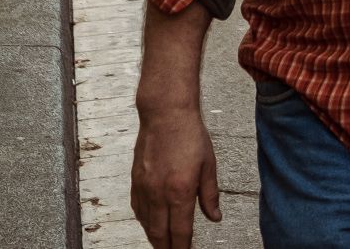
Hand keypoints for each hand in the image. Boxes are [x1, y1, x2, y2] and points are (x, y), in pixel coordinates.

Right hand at [130, 107, 221, 248]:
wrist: (165, 114)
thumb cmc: (189, 135)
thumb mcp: (208, 165)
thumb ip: (209, 195)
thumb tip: (215, 217)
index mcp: (180, 192)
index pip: (180, 231)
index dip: (183, 248)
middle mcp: (159, 194)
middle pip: (159, 233)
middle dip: (166, 248)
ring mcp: (144, 188)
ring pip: (146, 224)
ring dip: (154, 237)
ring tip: (162, 244)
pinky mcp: (135, 181)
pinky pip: (137, 209)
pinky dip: (144, 221)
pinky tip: (150, 223)